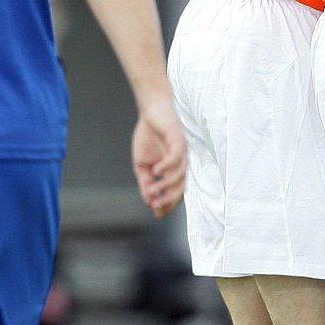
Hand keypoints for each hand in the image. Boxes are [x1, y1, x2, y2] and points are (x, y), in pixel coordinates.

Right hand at [131, 95, 185, 218]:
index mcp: (172, 171)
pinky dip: (167, 165)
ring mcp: (181, 153)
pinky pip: (176, 157)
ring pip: (180, 174)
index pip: (174, 192)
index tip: (156, 213)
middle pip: (180, 187)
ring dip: (166, 185)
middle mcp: (180, 164)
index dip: (167, 203)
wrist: (151, 111)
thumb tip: (148, 200)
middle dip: (168, 199)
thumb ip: (145, 182)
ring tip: (152, 190)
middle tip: (155, 206)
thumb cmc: (148, 137)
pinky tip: (156, 170)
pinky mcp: (179, 141)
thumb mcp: (142, 164)